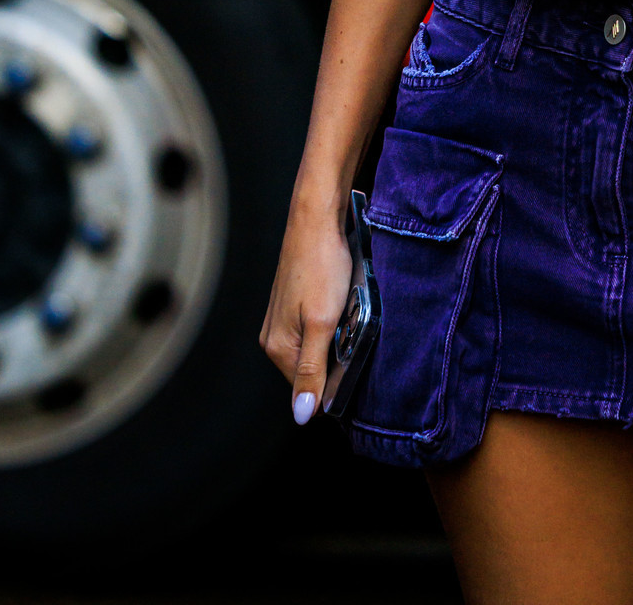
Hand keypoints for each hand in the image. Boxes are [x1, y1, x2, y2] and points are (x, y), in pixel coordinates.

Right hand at [259, 198, 352, 424]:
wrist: (317, 217)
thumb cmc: (321, 266)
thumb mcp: (323, 322)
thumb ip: (312, 369)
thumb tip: (302, 415)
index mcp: (277, 347)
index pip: (307, 391)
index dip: (335, 385)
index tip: (358, 369)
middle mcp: (274, 337)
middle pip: (311, 370)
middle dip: (336, 361)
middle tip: (357, 337)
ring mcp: (283, 318)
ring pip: (316, 347)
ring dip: (337, 340)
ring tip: (353, 318)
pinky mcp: (294, 302)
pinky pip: (316, 328)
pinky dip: (334, 323)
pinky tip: (346, 306)